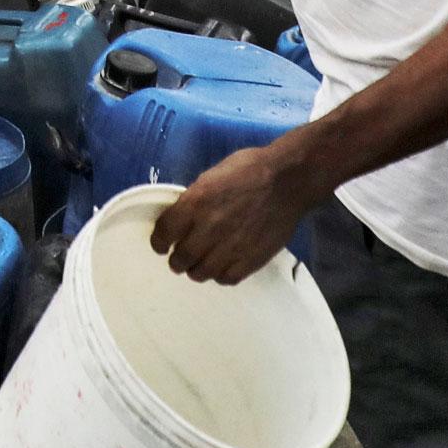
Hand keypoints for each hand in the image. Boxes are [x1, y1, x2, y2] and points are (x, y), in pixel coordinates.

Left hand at [153, 145, 314, 285]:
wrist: (288, 180)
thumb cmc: (249, 169)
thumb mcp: (211, 176)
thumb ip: (194, 199)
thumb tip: (183, 217)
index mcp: (196, 202)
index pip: (164, 233)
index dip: (159, 241)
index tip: (160, 244)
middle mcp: (209, 228)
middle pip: (181, 258)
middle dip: (176, 260)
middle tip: (179, 258)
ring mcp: (231, 247)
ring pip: (201, 273)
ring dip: (196, 270)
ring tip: (199, 264)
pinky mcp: (251, 260)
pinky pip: (227, 278)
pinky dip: (220, 275)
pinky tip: (222, 267)